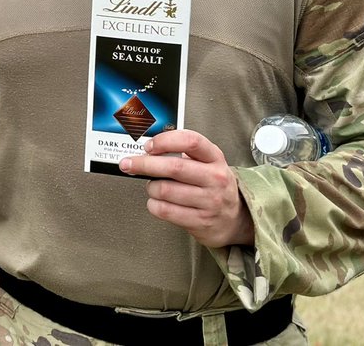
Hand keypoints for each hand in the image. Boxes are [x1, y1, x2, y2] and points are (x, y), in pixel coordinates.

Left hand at [120, 128, 254, 247]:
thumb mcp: (206, 163)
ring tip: (153, 187)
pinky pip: (165, 210)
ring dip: (150, 187)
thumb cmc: (212, 185)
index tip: (148, 146)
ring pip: (165, 190)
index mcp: (214, 158)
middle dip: (144, 164)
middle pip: (173, 167)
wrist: (235, 219)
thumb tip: (146, 150)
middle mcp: (215, 178)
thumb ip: (181, 154)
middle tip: (128, 163)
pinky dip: (153, 204)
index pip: (190, 141)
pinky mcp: (201, 221)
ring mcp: (209, 201)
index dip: (165, 141)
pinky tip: (156, 202)